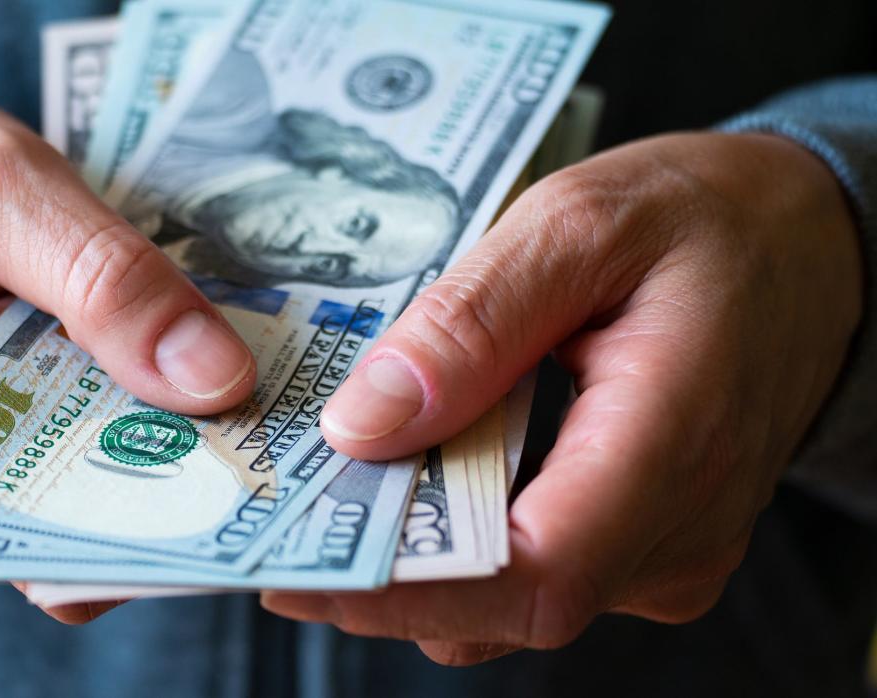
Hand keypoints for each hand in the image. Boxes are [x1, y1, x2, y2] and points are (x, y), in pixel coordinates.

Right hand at [0, 78, 254, 616]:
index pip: (69, 524)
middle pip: (100, 527)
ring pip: (111, 506)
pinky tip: (207, 384)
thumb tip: (216, 381)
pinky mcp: (12, 460)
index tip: (274, 466)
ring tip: (258, 395)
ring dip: (191, 456)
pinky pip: (100, 468)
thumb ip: (101, 282)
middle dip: (198, 480)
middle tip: (289, 423)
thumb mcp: (1, 193)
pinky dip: (159, 432)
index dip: (180, 504)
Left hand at [263, 132, 862, 663]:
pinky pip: (536, 565)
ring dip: (413, 554)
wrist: (807, 244)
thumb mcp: (580, 227)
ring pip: (512, 595)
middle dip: (381, 572)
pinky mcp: (646, 542)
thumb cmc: (704, 220)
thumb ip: (473, 325)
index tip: (296, 571)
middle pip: (505, 601)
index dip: (403, 591)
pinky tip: (411, 473)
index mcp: (671, 446)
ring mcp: (666, 549)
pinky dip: (459, 535)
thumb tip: (363, 424)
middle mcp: (677, 531)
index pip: (531, 575)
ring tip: (327, 488)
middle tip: (279, 516)